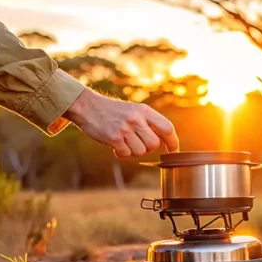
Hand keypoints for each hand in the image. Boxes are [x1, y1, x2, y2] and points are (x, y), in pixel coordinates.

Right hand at [63, 87, 178, 157]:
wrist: (88, 106)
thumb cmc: (113, 111)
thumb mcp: (134, 110)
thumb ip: (148, 122)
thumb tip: (163, 141)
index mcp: (144, 111)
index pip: (167, 128)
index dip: (173, 141)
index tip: (174, 150)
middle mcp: (137, 119)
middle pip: (154, 144)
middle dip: (147, 148)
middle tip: (136, 142)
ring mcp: (125, 128)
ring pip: (140, 151)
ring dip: (132, 151)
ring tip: (123, 141)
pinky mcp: (113, 138)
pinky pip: (126, 154)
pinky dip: (121, 153)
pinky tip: (115, 145)